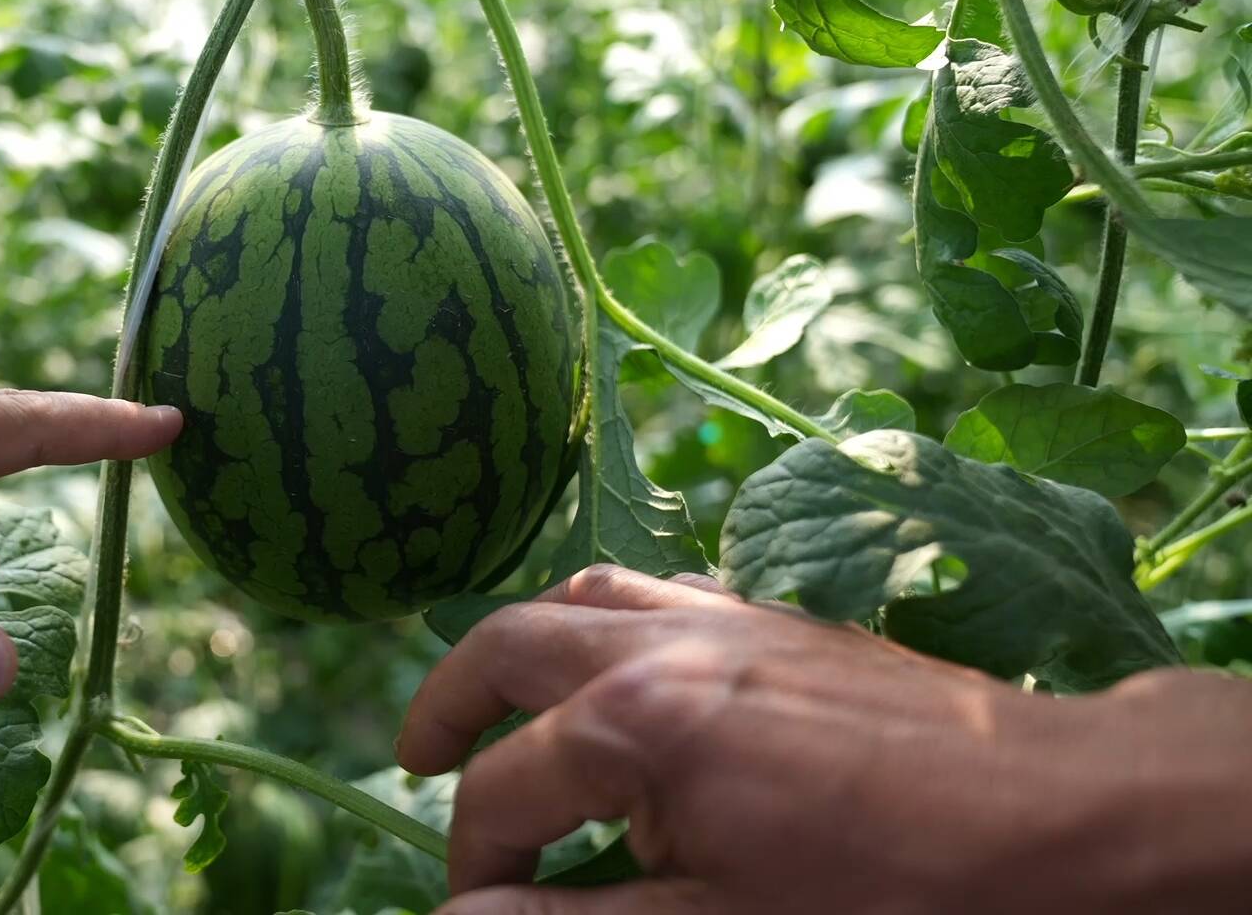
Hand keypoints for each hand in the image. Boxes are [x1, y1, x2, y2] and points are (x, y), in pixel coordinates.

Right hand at [398, 566, 1251, 913]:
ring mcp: (723, 616)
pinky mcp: (777, 617)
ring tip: (497, 696)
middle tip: (415, 757)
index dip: (473, 864)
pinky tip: (619, 671)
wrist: (1056, 815)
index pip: (504, 793)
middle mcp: (663, 643)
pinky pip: (654, 589)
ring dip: (522, 645)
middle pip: (511, 649)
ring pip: (582, 597)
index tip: (474, 912)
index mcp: (637, 723)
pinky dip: (602, 620)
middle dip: (450, 706)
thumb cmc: (894, 892)